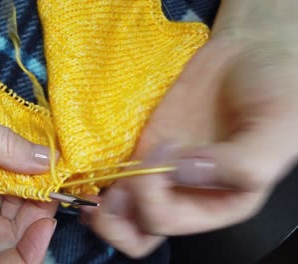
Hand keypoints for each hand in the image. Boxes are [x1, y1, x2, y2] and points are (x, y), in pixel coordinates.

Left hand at [81, 3, 297, 257]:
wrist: (250, 54)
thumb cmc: (274, 90)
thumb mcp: (277, 128)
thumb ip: (241, 163)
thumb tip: (182, 171)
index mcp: (217, 202)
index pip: (167, 222)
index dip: (152, 195)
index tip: (165, 147)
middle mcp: (184, 194)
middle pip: (138, 230)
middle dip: (114, 218)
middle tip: (108, 188)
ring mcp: (158, 170)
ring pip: (120, 210)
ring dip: (99, 204)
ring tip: (89, 182)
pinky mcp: (142, 146)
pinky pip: (114, 173)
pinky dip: (96, 175)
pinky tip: (87, 164)